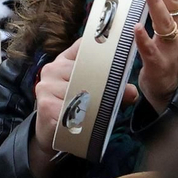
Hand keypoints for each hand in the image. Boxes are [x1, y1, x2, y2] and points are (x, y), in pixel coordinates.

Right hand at [26, 40, 138, 177]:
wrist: (48, 131)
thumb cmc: (73, 108)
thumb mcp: (92, 94)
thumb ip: (113, 90)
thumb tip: (132, 91)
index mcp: (64, 60)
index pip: (84, 46)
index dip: (101, 47)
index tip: (117, 49)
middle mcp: (52, 69)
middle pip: (85, 72)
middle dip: (103, 86)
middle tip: (114, 96)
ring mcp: (46, 86)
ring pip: (81, 93)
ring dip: (92, 106)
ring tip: (95, 114)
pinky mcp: (45, 105)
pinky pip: (72, 110)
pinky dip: (82, 118)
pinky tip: (82, 123)